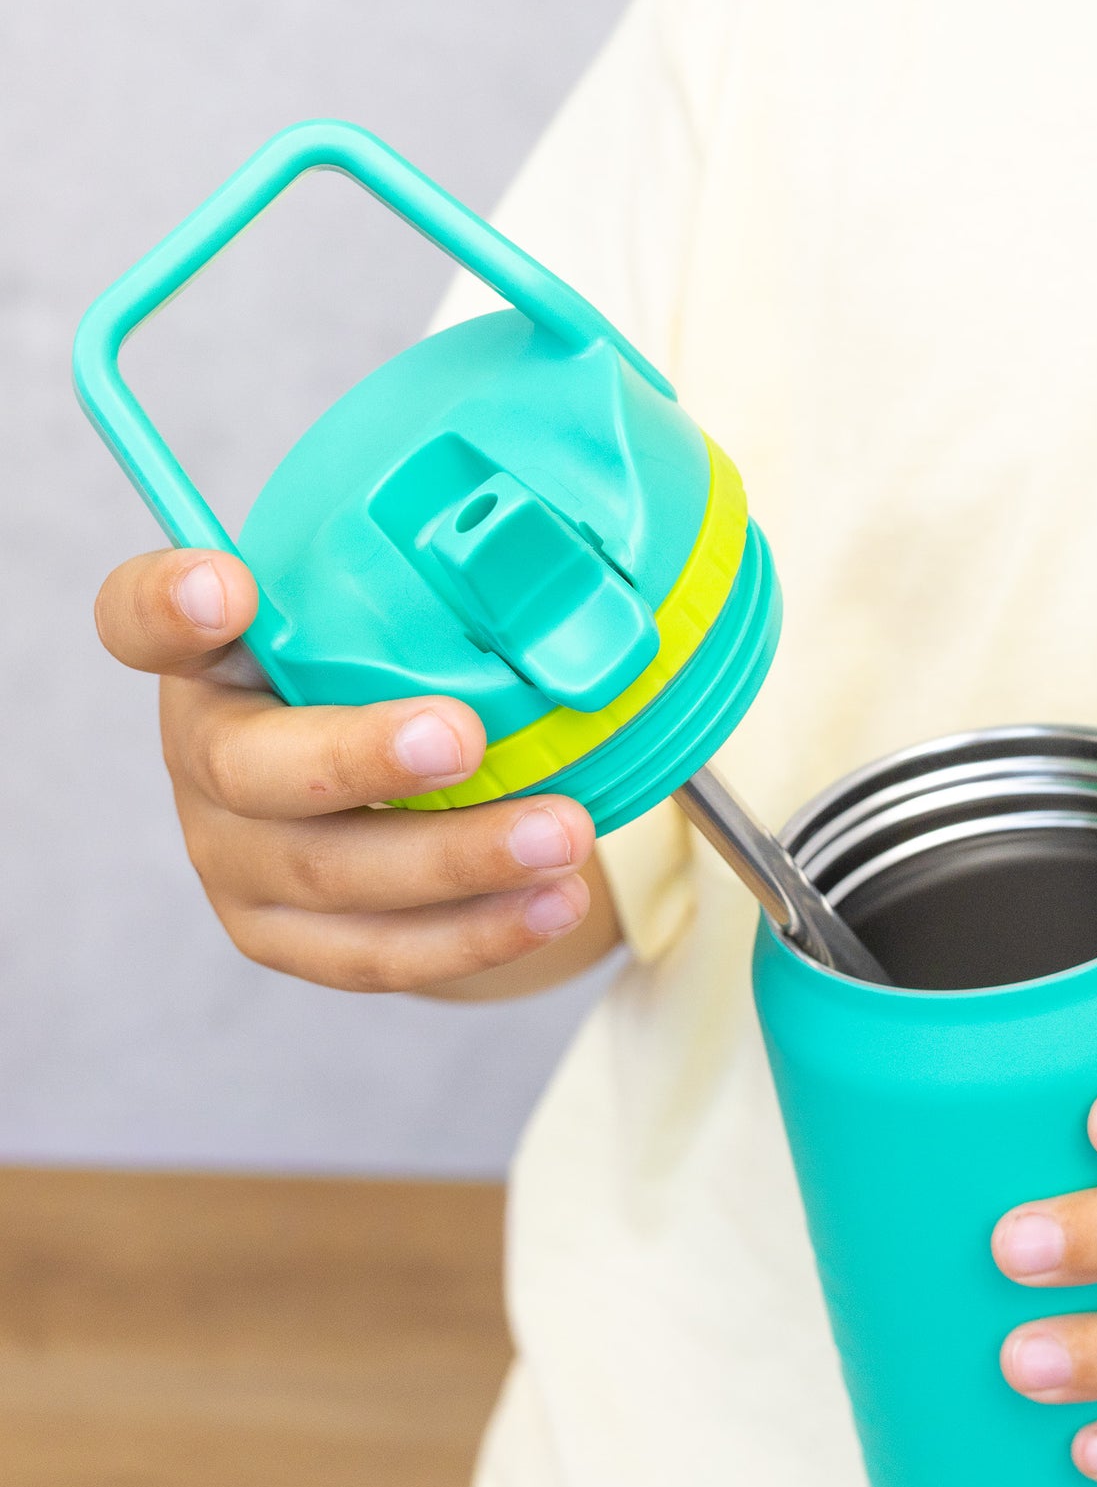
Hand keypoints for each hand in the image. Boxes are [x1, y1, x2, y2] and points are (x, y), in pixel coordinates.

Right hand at [95, 548, 620, 994]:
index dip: (167, 605)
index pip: (140, 620)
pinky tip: (554, 903)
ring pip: (329, 874)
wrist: (375, 796)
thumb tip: (565, 533)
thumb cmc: (383, 675)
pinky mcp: (282, 937)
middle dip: (358, 756)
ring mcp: (233, 860)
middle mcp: (202, 758)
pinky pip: (375, 953)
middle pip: (248, 769)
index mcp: (209, 658)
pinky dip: (475, 933)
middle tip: (462, 736)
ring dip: (457, 858)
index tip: (228, 586)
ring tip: (564, 834)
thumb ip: (427, 579)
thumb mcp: (384, 614)